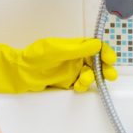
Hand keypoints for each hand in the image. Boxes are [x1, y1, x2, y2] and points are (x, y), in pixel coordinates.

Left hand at [0, 38, 116, 92]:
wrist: (22, 73)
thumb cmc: (35, 57)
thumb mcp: (57, 50)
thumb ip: (77, 49)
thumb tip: (97, 45)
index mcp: (75, 47)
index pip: (96, 48)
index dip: (105, 53)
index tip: (109, 59)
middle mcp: (77, 58)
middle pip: (98, 63)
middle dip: (105, 69)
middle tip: (110, 75)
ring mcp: (74, 71)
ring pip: (92, 75)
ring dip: (92, 78)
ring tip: (83, 81)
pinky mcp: (70, 83)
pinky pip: (83, 85)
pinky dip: (83, 87)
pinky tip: (77, 87)